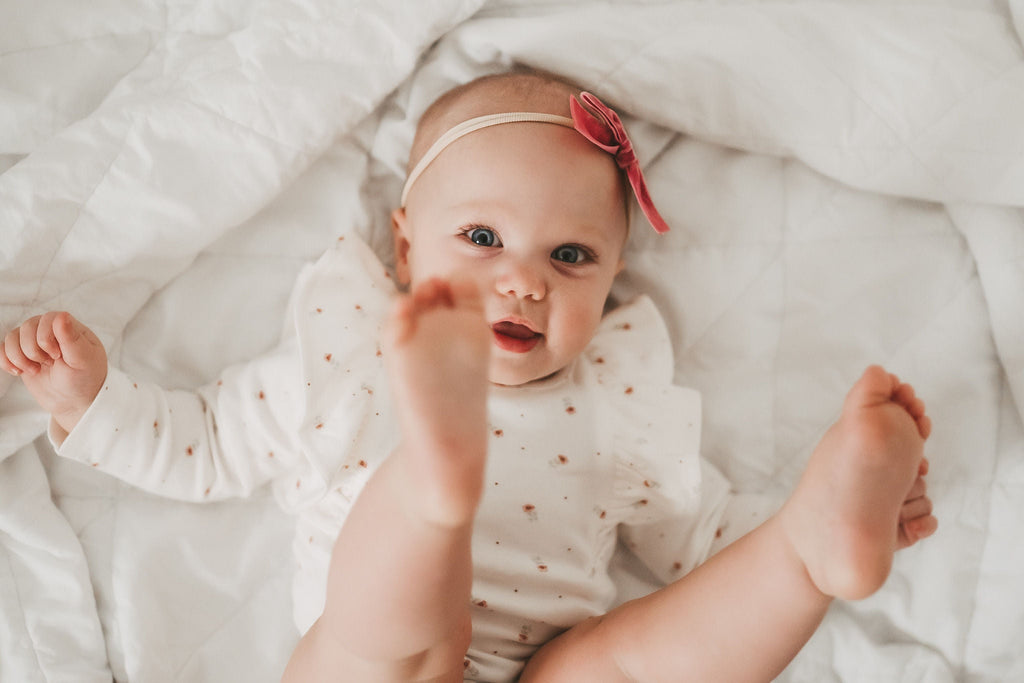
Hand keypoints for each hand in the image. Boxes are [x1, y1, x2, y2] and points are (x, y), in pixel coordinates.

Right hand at [2, 312, 107, 433]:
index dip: (46, 339)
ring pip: (12, 337)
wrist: (73, 400)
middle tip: (50, 364)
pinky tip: (19, 372)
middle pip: (26, 328)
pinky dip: (6, 362)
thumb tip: (62, 315)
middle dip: (34, 351)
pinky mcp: (22, 355)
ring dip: (20, 358)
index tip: (58, 357)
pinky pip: (2, 349)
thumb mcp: (83, 360)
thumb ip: (71, 338)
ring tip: (36, 370)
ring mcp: (34, 342)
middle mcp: (50, 330)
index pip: (47, 319)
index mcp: (69, 327)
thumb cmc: (84, 379)